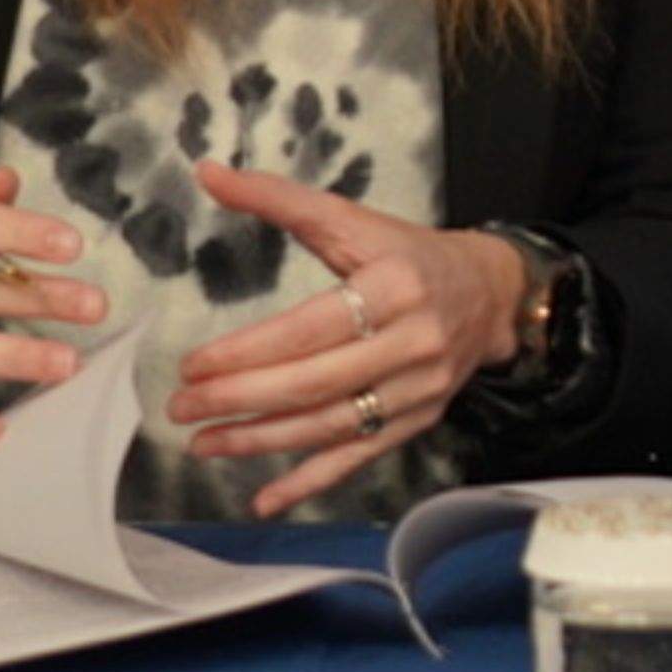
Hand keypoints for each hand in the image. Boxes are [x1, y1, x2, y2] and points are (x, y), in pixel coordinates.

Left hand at [166, 165, 536, 517]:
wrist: (490, 293)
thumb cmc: (408, 253)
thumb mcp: (351, 218)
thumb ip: (279, 199)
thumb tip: (208, 172)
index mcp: (394, 286)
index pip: (308, 329)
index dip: (247, 352)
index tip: (192, 365)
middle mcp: (412, 342)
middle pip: (314, 383)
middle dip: (239, 399)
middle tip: (181, 407)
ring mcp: (417, 390)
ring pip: (330, 426)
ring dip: (260, 441)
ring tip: (203, 443)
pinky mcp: (417, 422)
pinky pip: (358, 458)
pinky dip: (309, 483)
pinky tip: (263, 499)